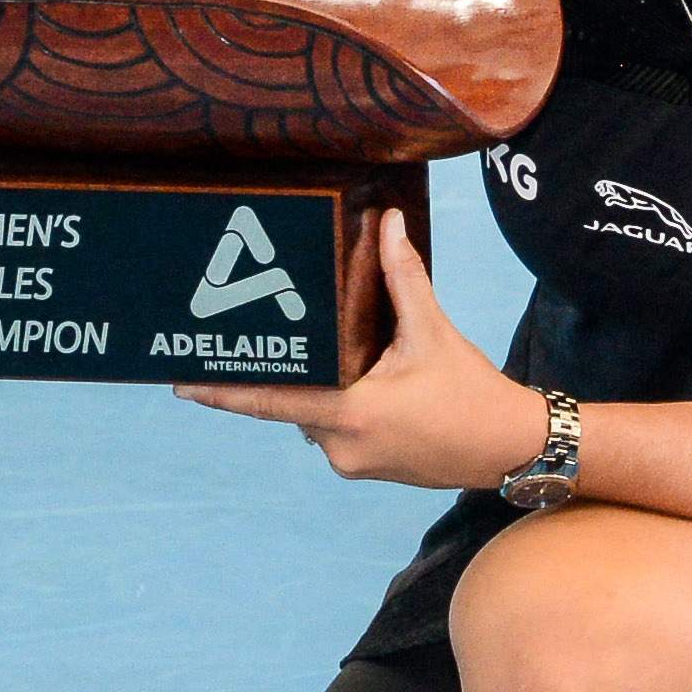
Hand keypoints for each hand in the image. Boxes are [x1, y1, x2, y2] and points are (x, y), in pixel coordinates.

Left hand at [174, 209, 544, 488]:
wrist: (509, 448)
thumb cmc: (472, 394)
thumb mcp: (434, 332)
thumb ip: (403, 278)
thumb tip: (389, 222)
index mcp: (351, 413)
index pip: (272, 400)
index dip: (225, 391)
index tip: (182, 382)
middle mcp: (340, 446)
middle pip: (294, 402)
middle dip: (295, 371)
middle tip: (276, 338)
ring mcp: (350, 463)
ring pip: (314, 417)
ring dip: (324, 388)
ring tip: (354, 360)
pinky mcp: (363, 468)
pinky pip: (334, 431)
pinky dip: (341, 405)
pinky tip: (370, 384)